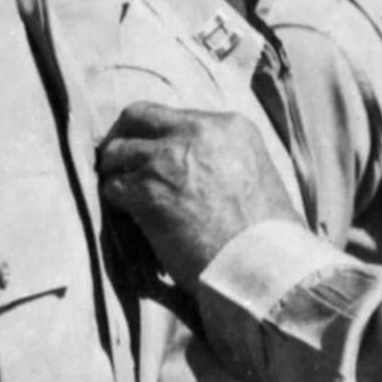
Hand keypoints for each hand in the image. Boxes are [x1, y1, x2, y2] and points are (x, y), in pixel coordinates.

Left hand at [99, 103, 301, 291]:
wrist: (263, 265)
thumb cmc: (268, 235)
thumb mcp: (257, 175)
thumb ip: (224, 159)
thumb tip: (198, 169)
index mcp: (229, 126)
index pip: (177, 116)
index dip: (159, 136)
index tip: (154, 153)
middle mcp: (197, 132)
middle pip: (138, 116)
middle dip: (123, 136)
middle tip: (119, 160)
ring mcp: (168, 159)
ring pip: (118, 151)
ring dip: (116, 171)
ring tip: (121, 191)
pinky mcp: (147, 191)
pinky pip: (113, 186)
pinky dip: (115, 200)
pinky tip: (126, 214)